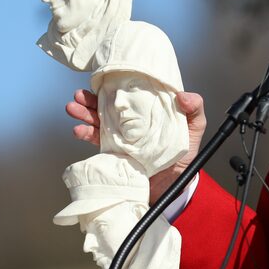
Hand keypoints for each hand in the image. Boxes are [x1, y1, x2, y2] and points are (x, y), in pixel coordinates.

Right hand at [66, 89, 206, 203]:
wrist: (175, 187)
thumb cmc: (185, 155)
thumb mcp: (194, 129)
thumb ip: (194, 111)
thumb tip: (182, 95)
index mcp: (148, 112)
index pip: (129, 94)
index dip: (115, 86)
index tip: (103, 80)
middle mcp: (132, 122)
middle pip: (108, 106)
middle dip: (90, 100)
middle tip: (79, 95)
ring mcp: (122, 137)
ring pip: (98, 122)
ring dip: (83, 114)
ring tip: (73, 108)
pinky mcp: (115, 153)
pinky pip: (97, 142)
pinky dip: (86, 135)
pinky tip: (79, 130)